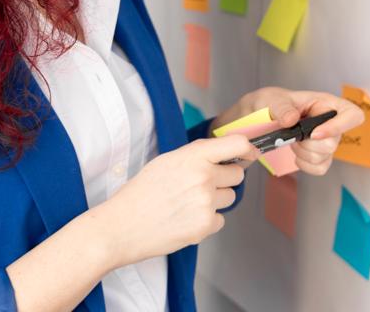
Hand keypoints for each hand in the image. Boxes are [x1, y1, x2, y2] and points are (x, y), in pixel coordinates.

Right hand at [89, 134, 256, 269]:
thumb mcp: (166, 161)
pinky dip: (207, 221)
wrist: (120, 226)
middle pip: (237, 175)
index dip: (247, 149)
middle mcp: (203, 177)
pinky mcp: (205, 226)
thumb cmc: (140, 193)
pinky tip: (186, 219)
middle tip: (200, 186)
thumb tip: (224, 153)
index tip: (248, 155)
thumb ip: (197, 155)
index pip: (236, 144)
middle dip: (224, 180)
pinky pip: (221, 220)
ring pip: (229, 198)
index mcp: (193, 156)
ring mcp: (206, 203)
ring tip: (188, 204)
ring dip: (215, 201)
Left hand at [213, 87, 364, 175]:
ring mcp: (325, 141)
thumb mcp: (269, 99)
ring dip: (304, 154)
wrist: (254, 121)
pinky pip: (320, 168)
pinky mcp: (318, 156)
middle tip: (292, 138)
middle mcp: (330, 122)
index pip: (352, 114)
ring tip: (291, 143)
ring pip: (325, 157)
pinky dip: (305, 166)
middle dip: (309, 145)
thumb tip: (292, 120)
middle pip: (335, 143)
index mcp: (324, 103)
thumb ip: (281, 107)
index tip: (315, 133)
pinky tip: (294, 156)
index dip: (340, 126)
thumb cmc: (266, 104)